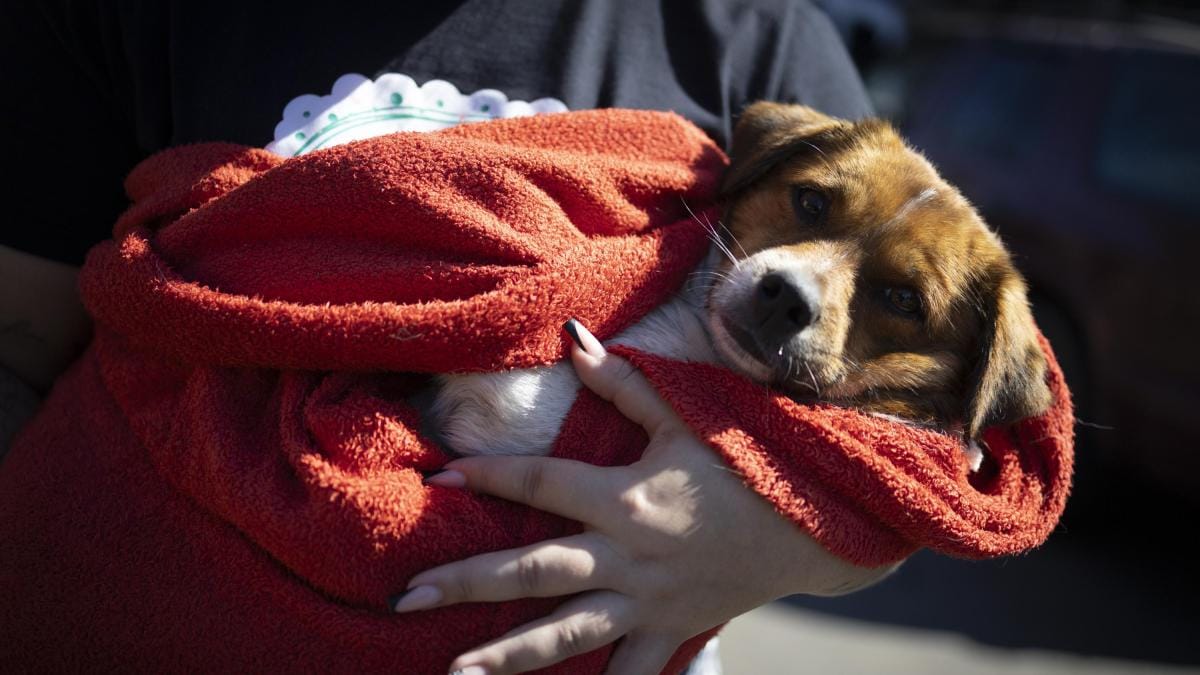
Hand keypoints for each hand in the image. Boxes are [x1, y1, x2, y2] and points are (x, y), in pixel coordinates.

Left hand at [396, 321, 893, 673]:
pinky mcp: (670, 631)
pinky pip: (630, 672)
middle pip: (531, 571)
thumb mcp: (684, 417)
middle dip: (465, 583)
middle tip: (406, 597)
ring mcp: (646, 602)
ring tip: (455, 673)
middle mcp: (626, 555)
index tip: (437, 480)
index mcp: (624, 498)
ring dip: (507, 656)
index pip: (539, 484)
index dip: (487, 478)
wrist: (811, 524)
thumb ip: (623, 383)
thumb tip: (571, 338)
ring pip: (566, 634)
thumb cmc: (743, 463)